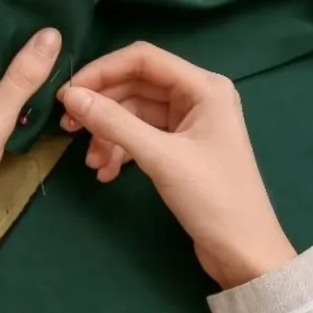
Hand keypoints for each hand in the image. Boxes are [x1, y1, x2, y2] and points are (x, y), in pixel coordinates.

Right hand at [57, 42, 295, 289]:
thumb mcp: (160, 157)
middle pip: (136, 86)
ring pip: (135, 114)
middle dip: (102, 106)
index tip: (68, 93)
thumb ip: (114, 123)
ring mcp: (189, 123)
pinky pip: (141, 136)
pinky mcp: (181, 148)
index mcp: (204, 86)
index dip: (102, 71)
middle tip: (68, 128)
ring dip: (109, 134)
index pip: (143, 59)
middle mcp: (198, 96)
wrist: (245, 253)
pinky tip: (107, 173)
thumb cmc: (213, 198)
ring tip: (92, 163)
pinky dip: (121, 150)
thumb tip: (70, 96)